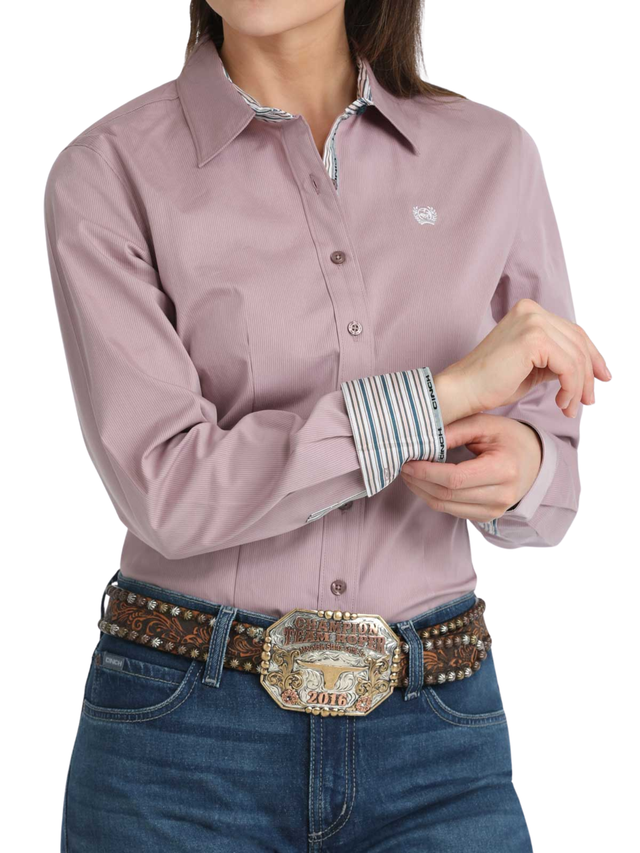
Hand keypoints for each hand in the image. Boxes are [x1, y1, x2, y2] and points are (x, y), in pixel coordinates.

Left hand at [399, 414, 542, 521]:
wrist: (535, 461)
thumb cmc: (509, 438)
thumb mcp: (485, 425)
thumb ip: (454, 431)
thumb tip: (422, 440)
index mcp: (503, 470)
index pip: (455, 478)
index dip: (427, 472)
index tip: (408, 461)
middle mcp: (501, 496)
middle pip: (448, 495)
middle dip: (419, 481)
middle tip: (403, 465)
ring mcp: (495, 510)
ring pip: (446, 506)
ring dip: (422, 491)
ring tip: (409, 473)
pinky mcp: (487, 517)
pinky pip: (452, 511)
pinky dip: (434, 497)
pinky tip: (424, 483)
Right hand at [432, 298, 610, 425]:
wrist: (463, 390)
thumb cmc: (491, 384)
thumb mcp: (532, 368)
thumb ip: (556, 360)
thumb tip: (586, 368)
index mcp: (529, 311)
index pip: (573, 332)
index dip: (592, 356)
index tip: (602, 378)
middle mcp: (532, 310)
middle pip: (579, 341)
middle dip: (589, 374)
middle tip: (588, 400)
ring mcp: (532, 321)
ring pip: (576, 356)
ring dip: (578, 387)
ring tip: (569, 408)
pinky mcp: (533, 339)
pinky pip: (568, 366)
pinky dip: (570, 388)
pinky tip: (561, 404)